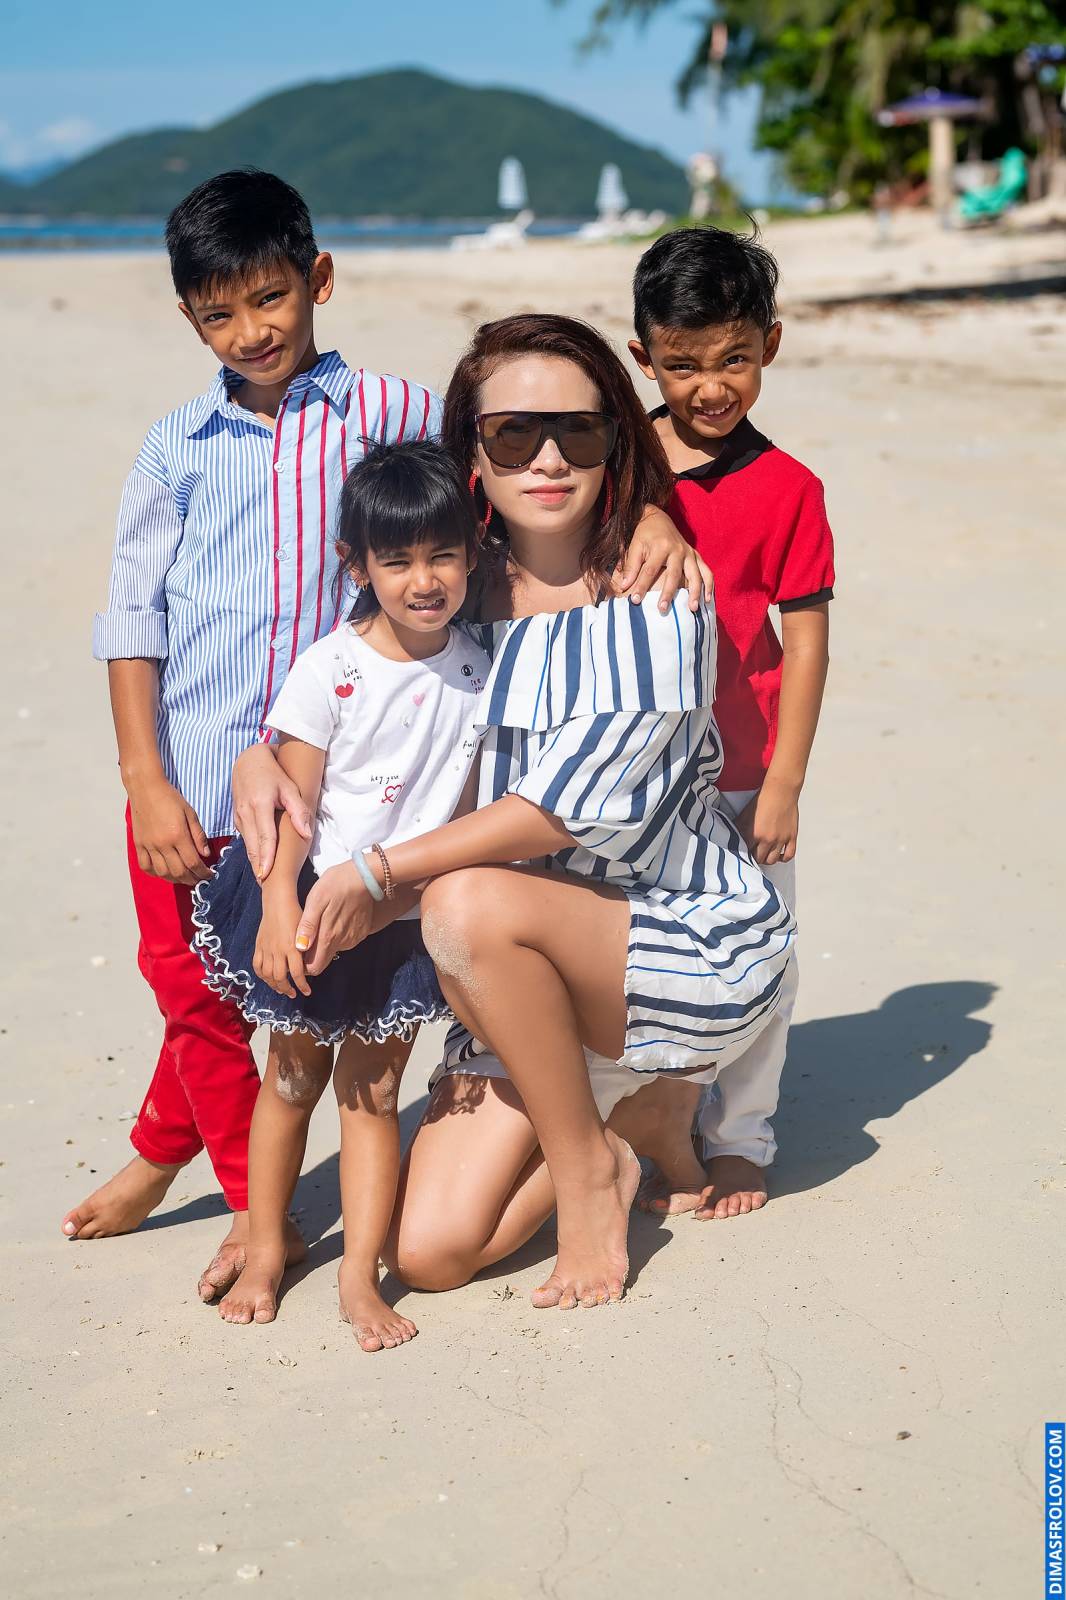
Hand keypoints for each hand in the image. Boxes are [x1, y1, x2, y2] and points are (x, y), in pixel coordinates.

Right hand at [128, 776, 211, 884]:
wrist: (146, 788)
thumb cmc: (170, 798)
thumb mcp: (190, 813)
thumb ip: (199, 835)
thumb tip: (206, 855)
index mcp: (178, 835)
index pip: (193, 863)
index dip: (203, 872)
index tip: (209, 875)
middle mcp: (162, 844)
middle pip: (179, 872)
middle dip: (192, 879)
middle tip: (199, 879)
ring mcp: (149, 845)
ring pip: (162, 873)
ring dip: (175, 879)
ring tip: (185, 878)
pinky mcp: (139, 844)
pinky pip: (145, 866)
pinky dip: (155, 873)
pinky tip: (164, 872)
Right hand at [232, 744, 312, 880]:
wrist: (248, 762)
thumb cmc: (274, 774)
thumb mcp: (290, 787)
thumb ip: (299, 810)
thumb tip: (306, 834)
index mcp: (260, 804)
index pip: (264, 836)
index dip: (265, 857)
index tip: (266, 875)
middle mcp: (245, 812)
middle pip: (253, 845)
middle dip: (258, 867)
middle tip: (266, 888)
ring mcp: (238, 816)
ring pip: (248, 844)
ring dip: (254, 863)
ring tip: (263, 882)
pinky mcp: (237, 819)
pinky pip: (246, 839)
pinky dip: (252, 852)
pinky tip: (260, 865)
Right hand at [253, 891, 310, 998]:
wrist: (278, 903)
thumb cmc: (296, 914)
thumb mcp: (305, 931)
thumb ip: (306, 948)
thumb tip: (309, 966)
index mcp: (292, 947)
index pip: (297, 973)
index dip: (302, 985)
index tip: (306, 992)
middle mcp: (278, 950)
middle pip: (280, 977)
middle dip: (287, 989)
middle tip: (292, 993)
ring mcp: (267, 948)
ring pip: (268, 975)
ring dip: (274, 985)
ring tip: (281, 989)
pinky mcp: (259, 946)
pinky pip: (257, 965)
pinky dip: (262, 975)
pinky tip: (268, 979)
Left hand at [294, 862, 375, 975]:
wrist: (365, 875)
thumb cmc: (337, 884)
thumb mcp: (316, 900)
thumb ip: (308, 925)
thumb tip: (299, 947)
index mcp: (329, 937)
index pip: (314, 968)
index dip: (303, 965)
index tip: (297, 952)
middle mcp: (343, 943)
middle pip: (323, 960)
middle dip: (312, 954)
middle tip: (306, 935)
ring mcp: (353, 938)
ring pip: (333, 950)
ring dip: (325, 942)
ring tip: (322, 921)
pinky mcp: (361, 932)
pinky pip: (345, 941)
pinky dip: (337, 935)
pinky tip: (336, 918)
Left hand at [616, 507, 713, 613]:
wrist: (658, 517)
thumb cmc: (644, 534)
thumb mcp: (635, 545)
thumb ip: (631, 566)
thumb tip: (624, 586)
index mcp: (661, 546)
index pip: (650, 570)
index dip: (642, 586)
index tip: (635, 601)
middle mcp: (678, 550)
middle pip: (674, 575)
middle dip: (669, 593)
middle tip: (662, 610)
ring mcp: (689, 553)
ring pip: (695, 574)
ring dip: (695, 592)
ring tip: (692, 609)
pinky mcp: (695, 556)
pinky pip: (706, 571)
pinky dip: (709, 585)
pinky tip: (708, 599)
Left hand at [736, 781, 798, 865]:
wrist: (780, 791)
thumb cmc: (763, 800)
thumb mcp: (745, 814)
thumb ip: (739, 828)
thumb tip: (733, 838)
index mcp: (754, 834)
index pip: (746, 853)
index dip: (744, 854)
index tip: (743, 853)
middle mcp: (768, 839)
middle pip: (759, 859)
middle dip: (754, 858)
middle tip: (753, 854)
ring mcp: (781, 839)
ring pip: (772, 860)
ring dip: (767, 859)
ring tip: (764, 854)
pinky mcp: (792, 837)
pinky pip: (789, 855)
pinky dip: (783, 858)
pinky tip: (778, 855)